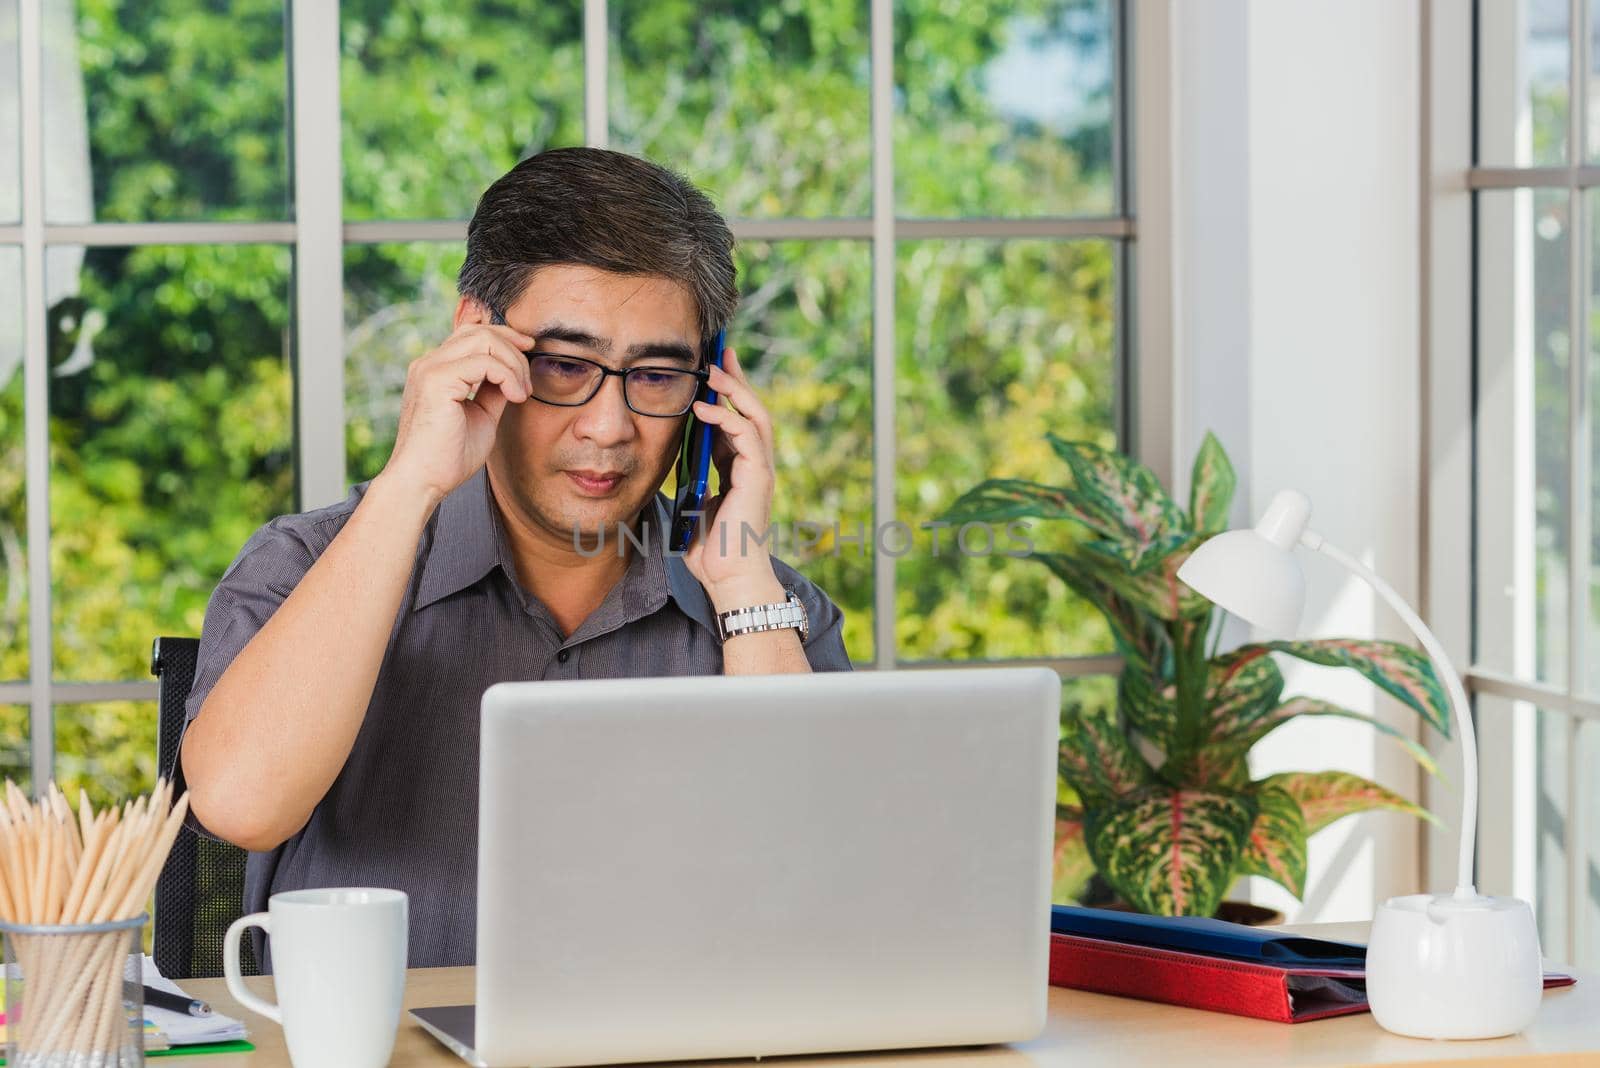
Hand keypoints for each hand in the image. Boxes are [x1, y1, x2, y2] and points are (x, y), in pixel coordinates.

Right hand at [377, 322, 535, 504]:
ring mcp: (430, 368)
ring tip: (521, 392)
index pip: (472, 334)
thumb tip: (514, 373)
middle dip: (513, 348)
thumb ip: (494, 390)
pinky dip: (507, 375)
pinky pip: (484, 361)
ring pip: (484, 339)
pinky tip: (515, 396)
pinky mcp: (436, 380)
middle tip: (527, 382)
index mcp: (436, 369)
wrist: (423, 482)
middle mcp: (429, 363)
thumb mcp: (482, 415)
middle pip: (480, 330)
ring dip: (513, 363)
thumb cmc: (448, 458)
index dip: (505, 337)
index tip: (529, 350)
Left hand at [681, 346, 785, 608]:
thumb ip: (686, 483)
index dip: (724, 397)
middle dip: (737, 380)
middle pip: (752, 410)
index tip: (708, 374)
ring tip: (713, 369)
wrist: (728, 579)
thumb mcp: (690, 506)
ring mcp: (760, 470)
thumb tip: (663, 465)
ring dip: (734, 389)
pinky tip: (703, 406)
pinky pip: (746, 434)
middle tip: (720, 354)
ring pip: (755, 415)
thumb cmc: (709, 552)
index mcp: (739, 471)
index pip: (736, 423)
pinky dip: (725, 416)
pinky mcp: (758, 477)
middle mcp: (754, 466)